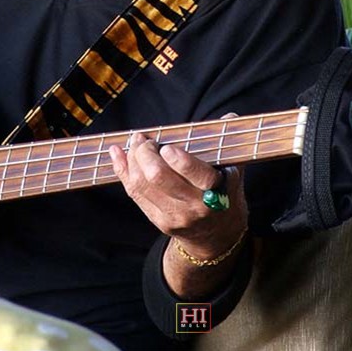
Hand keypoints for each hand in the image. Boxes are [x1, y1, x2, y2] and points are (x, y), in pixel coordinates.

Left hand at [108, 118, 247, 260]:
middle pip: (159, 178)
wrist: (218, 233)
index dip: (180, 160)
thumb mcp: (233, 169)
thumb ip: (227, 142)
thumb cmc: (225, 192)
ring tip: (135, 143)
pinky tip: (118, 154)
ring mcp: (175, 216)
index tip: (168, 147)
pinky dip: (123, 170)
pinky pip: (134, 193)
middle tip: (146, 140)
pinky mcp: (159, 221)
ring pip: (142, 185)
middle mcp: (195, 207)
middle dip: (145, 154)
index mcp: (218, 191)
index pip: (199, 176)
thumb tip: (229, 117)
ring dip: (132, 159)